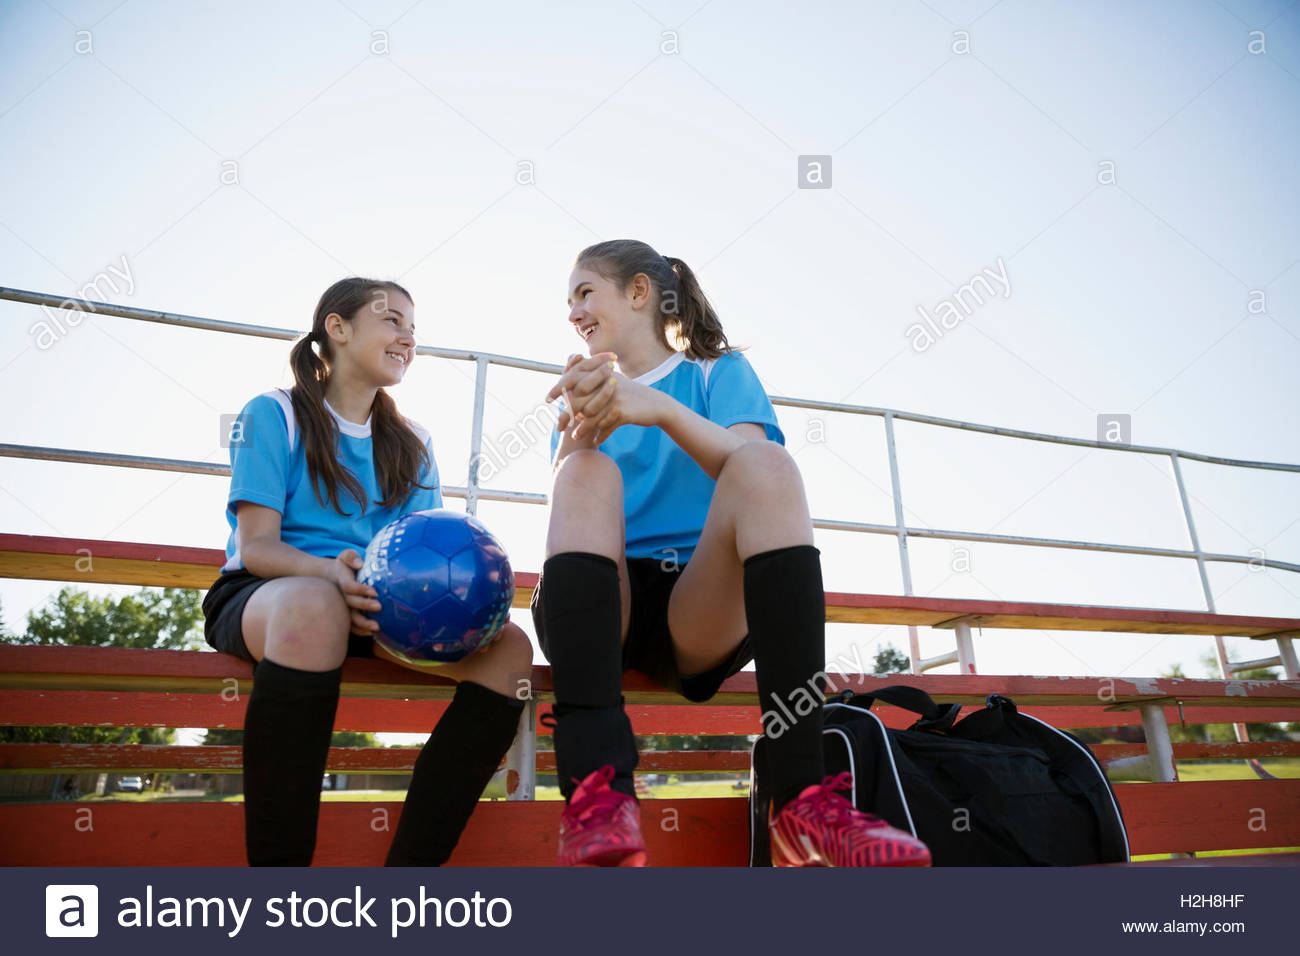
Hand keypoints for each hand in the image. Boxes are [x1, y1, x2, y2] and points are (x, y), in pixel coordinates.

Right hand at [329, 549, 380, 635]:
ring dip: (363, 623)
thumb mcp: (345, 556)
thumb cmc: (344, 567)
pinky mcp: (343, 616)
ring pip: (349, 618)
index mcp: (341, 580)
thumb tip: (359, 563)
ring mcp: (340, 607)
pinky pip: (350, 626)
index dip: (360, 589)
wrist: (329, 579)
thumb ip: (350, 556)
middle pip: (350, 603)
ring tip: (377, 627)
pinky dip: (360, 630)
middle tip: (379, 607)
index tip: (375, 591)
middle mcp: (339, 596)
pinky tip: (371, 633)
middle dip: (364, 605)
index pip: (349, 586)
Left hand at [546, 352, 663, 443]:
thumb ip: (593, 381)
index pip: (573, 378)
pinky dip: (600, 435)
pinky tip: (595, 441)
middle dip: (567, 415)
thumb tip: (570, 386)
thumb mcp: (613, 382)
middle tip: (558, 427)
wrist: (657, 405)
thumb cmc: (630, 396)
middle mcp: (606, 382)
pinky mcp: (622, 412)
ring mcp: (614, 397)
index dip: (558, 388)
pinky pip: (605, 426)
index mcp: (602, 373)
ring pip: (590, 416)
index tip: (547, 399)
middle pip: (579, 400)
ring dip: (582, 429)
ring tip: (575, 436)